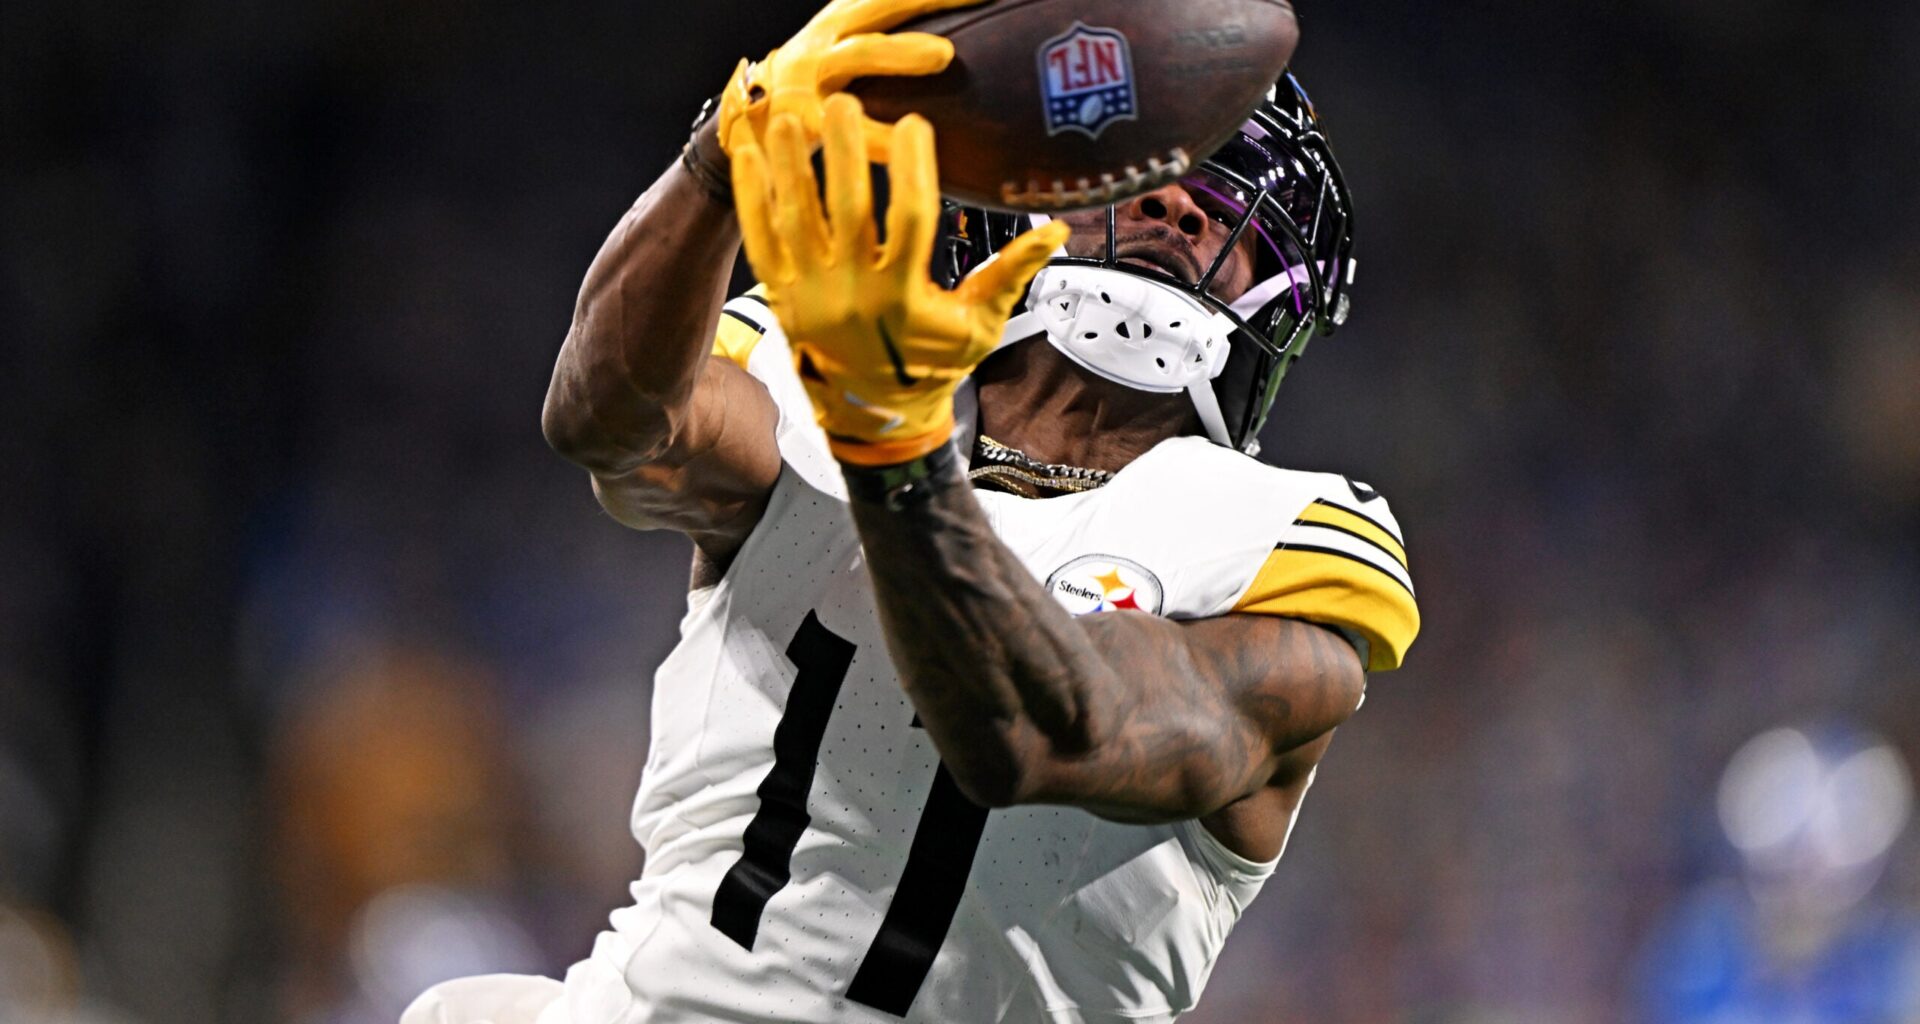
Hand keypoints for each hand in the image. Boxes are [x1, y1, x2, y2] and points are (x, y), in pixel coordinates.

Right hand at [716, 0, 981, 160]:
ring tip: (943, 54)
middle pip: (877, 7)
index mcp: (838, 22)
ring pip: (859, 54)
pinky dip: (878, 137)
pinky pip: (848, 128)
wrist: (739, 121)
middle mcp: (824, 41)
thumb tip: (940, 35)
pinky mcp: (799, 120)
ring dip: (901, 50)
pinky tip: (906, 144)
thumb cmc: (804, 85)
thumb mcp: (837, 46)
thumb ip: (878, 36)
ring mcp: (809, 77)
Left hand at [731, 94, 1068, 465]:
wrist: (875, 416)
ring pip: (796, 219)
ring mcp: (810, 295)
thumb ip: (1010, 273)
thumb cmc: (932, 364)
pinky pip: (760, 239)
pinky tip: (749, 155)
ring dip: (792, 165)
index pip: (911, 220)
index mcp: (902, 298)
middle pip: (848, 210)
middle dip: (845, 153)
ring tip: (791, 117)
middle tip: (844, 103)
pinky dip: (752, 196)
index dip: (916, 168)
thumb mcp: (979, 325)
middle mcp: (852, 296)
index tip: (915, 124)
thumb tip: (1056, 229)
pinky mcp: (780, 296)